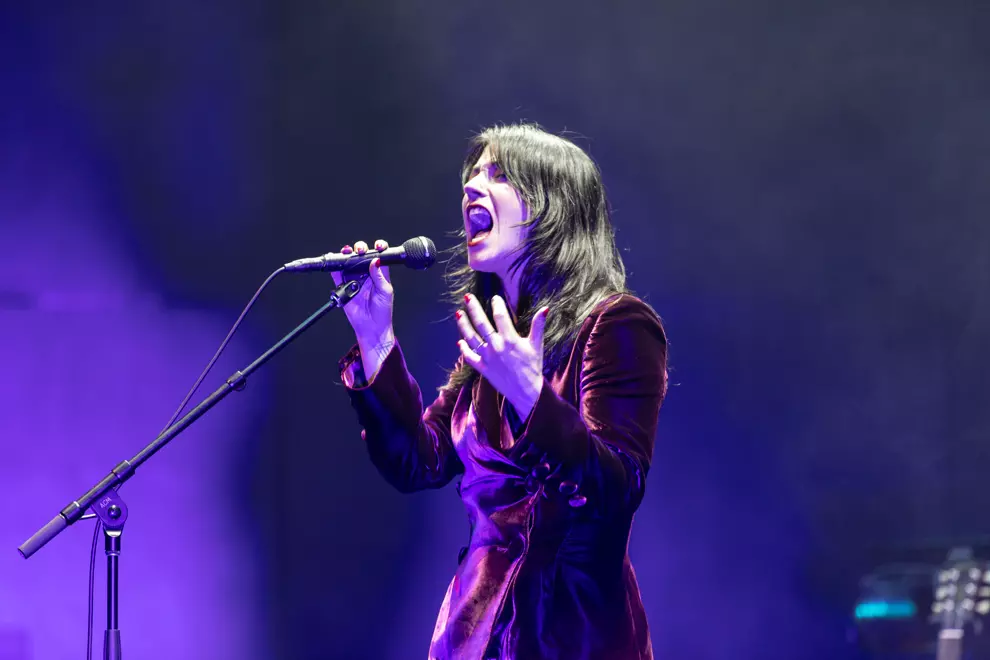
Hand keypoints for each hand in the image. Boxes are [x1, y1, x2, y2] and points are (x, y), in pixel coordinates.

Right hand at [332, 240, 394, 375]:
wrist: (372, 327)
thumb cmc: (382, 311)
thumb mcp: (385, 291)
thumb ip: (380, 276)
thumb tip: (375, 260)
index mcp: (379, 273)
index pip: (378, 256)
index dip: (379, 248)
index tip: (379, 246)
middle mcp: (366, 274)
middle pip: (361, 255)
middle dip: (360, 248)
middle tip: (360, 250)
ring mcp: (354, 279)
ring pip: (348, 262)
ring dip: (347, 254)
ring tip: (347, 251)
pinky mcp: (343, 286)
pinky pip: (337, 274)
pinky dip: (334, 267)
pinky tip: (335, 261)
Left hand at [456, 293, 549, 419]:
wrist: (527, 392)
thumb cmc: (533, 367)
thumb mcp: (537, 345)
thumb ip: (538, 325)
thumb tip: (545, 308)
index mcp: (510, 339)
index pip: (500, 316)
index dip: (496, 305)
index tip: (494, 298)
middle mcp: (496, 346)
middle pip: (481, 323)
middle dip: (474, 308)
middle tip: (467, 297)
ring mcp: (487, 357)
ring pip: (471, 338)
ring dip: (463, 325)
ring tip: (458, 313)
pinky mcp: (483, 368)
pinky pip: (469, 357)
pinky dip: (463, 349)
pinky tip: (459, 341)